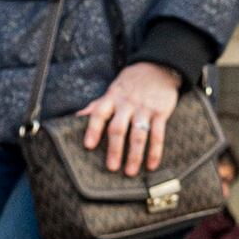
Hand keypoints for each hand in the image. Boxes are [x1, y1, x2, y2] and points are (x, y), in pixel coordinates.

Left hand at [80, 60, 183, 176]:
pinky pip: (158, 134)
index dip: (93, 129)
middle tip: (112, 167)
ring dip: (134, 155)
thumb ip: (97, 105)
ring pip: (138, 134)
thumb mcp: (112, 90)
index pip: (99, 113)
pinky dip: (155, 151)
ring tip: (130, 171)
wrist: (158, 66)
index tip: (88, 146)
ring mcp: (145, 108)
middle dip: (115, 149)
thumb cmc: (131, 83)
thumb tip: (77, 117)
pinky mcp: (160, 112)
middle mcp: (127, 103)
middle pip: (118, 128)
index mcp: (112, 98)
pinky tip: (152, 165)